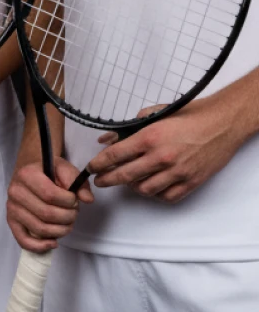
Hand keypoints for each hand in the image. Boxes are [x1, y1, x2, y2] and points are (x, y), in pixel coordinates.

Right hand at [6, 157, 92, 252]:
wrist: (31, 171)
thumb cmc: (49, 171)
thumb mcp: (64, 168)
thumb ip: (76, 181)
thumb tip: (87, 199)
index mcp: (27, 174)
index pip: (50, 195)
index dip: (68, 202)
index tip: (75, 200)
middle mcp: (15, 191)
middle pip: (46, 214)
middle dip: (67, 217)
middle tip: (73, 213)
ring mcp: (12, 207)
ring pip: (39, 229)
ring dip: (60, 231)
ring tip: (67, 224)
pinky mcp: (12, 221)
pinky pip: (24, 240)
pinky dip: (40, 246)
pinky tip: (54, 243)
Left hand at [88, 95, 240, 202]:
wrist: (221, 124)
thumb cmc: (187, 116)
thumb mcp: (154, 114)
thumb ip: (129, 127)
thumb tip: (107, 139)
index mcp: (149, 137)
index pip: (115, 155)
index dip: (99, 164)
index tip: (90, 168)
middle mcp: (161, 157)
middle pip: (125, 176)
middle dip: (107, 180)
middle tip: (99, 181)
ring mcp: (177, 173)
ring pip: (145, 189)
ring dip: (132, 187)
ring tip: (128, 181)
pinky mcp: (191, 183)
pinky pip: (167, 197)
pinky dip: (156, 194)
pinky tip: (151, 186)